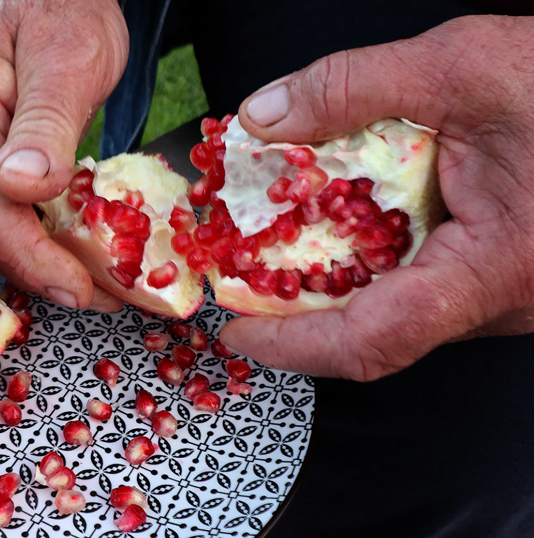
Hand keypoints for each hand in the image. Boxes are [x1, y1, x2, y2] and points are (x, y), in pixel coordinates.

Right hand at [0, 0, 127, 310]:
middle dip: (38, 269)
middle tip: (96, 298)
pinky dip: (46, 237)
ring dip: (43, 261)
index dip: (28, 255)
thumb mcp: (65, 58)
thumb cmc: (64, 4)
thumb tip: (21, 190)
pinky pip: (13, 207)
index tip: (77, 289)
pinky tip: (79, 253)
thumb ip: (43, 124)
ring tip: (97, 287)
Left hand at [219, 15, 533, 379]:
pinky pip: (423, 289)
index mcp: (499, 266)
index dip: (295, 343)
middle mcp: (504, 300)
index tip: (239, 329)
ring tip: (274, 248)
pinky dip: (369, 265)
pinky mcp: (500, 277)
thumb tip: (265, 118)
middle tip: (239, 277)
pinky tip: (339, 229)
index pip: (378, 336)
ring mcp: (505, 295)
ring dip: (329, 284)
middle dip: (297, 310)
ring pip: (399, 311)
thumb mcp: (460, 67)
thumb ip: (351, 89)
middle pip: (377, 331)